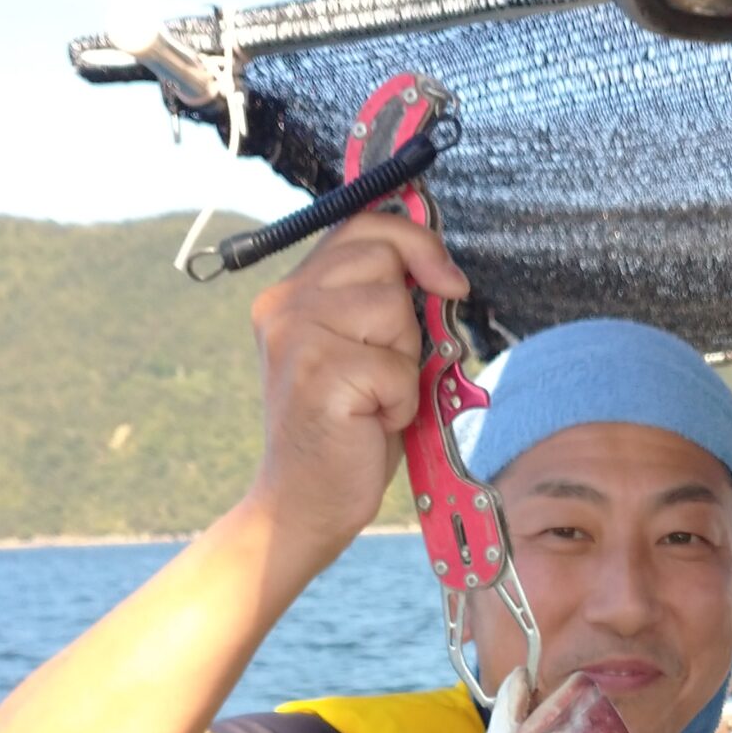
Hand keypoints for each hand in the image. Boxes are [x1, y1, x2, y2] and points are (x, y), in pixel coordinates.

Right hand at [243, 209, 468, 580]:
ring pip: (394, 312)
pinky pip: (399, 370)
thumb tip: (441, 266)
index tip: (447, 280)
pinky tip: (371, 423)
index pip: (362, 225)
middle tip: (384, 370)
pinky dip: (401, 403)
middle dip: (407, 317)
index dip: (415, 241)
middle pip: (383, 258)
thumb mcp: (362, 353)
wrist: (302, 507)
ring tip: (373, 399)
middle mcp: (284, 305)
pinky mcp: (320, 375)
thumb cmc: (345, 434)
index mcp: (290, 294)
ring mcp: (296, 338)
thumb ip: (380, 302)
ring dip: (404, 364)